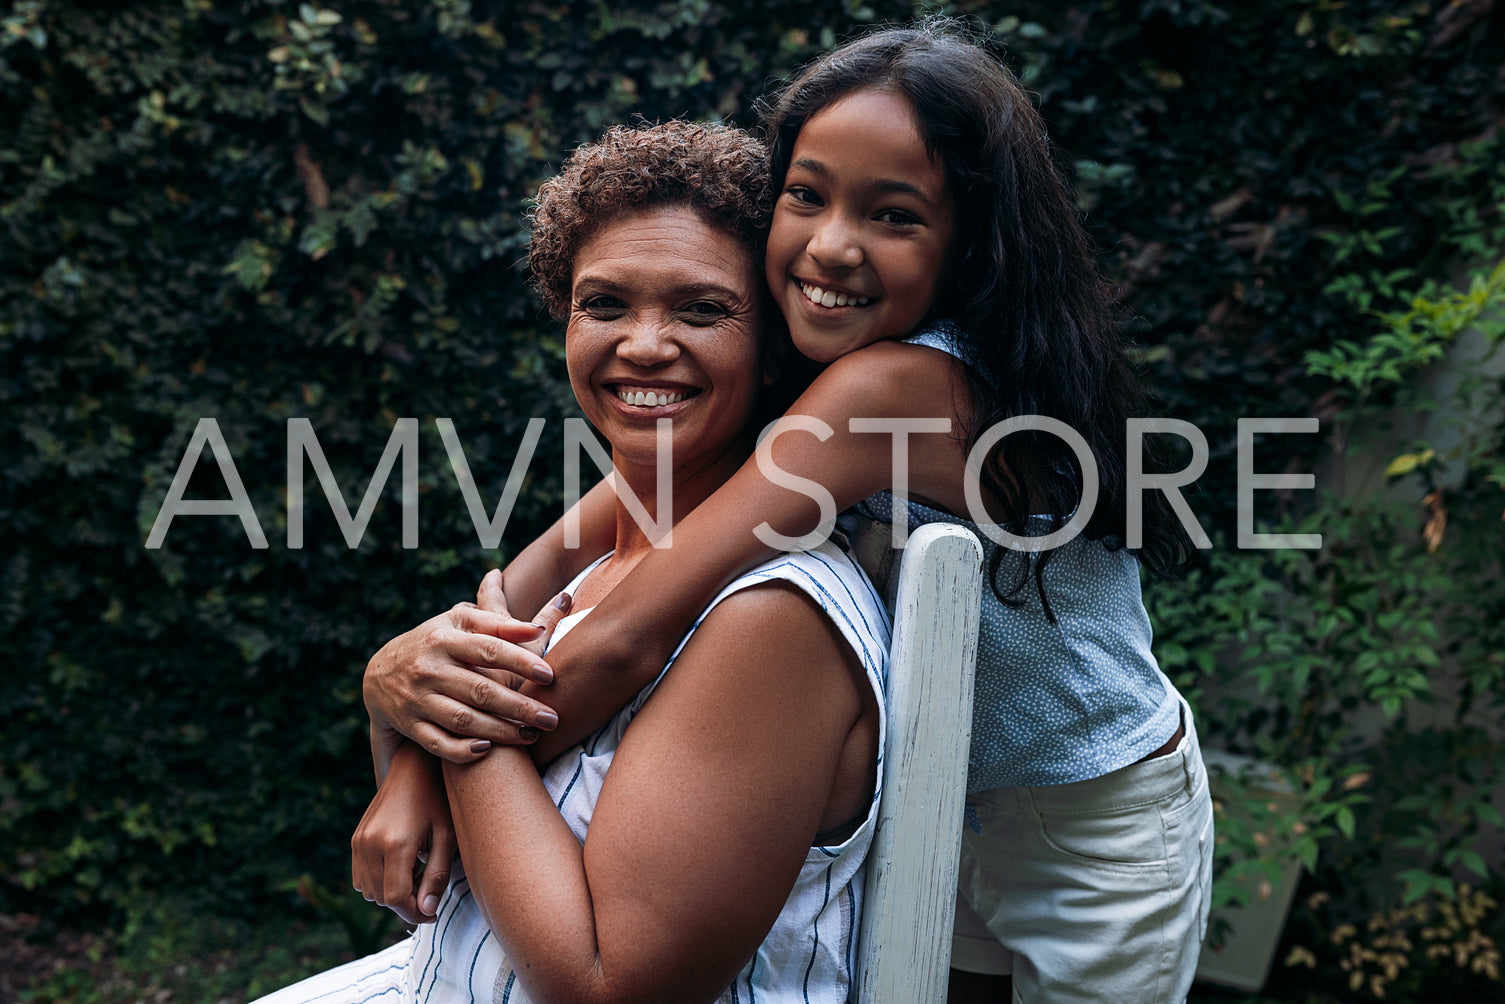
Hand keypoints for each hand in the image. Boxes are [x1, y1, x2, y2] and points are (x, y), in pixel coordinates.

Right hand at [351, 743, 454, 924]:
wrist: (414, 767)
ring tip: (416, 874)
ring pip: (369, 892)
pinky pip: (360, 878)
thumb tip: (427, 910)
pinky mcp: (355, 839)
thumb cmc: (438, 799)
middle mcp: (371, 844)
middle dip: (406, 903)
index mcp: (396, 843)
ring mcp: (359, 841)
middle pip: (382, 899)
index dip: (415, 914)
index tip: (433, 912)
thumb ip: (437, 875)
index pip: (396, 899)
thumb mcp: (447, 836)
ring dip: (391, 893)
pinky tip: (400, 867)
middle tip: (429, 889)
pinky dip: (378, 882)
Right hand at [364, 580, 573, 771]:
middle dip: (519, 707)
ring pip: (463, 720)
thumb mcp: (459, 624)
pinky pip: (437, 744)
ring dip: (500, 731)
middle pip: (480, 691)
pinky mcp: (410, 726)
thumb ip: (498, 624)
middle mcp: (429, 670)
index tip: (550, 675)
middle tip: (552, 718)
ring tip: (532, 736)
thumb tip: (537, 629)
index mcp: (444, 639)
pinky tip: (488, 749)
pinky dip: (461, 750)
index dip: (520, 662)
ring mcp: (417, 700)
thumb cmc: (436, 643)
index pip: (488, 649)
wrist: (380, 673)